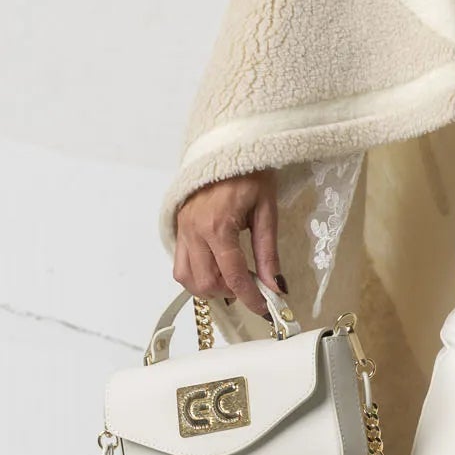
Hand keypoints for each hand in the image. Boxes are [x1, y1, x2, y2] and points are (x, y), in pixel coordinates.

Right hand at [172, 169, 281, 320]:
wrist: (227, 144)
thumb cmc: (251, 174)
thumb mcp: (267, 211)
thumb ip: (268, 253)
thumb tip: (275, 286)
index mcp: (218, 226)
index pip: (234, 276)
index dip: (251, 299)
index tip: (267, 310)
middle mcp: (194, 231)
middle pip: (206, 283)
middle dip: (230, 294)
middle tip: (251, 289)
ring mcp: (182, 229)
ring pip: (186, 278)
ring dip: (210, 288)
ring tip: (232, 281)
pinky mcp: (178, 227)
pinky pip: (180, 264)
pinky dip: (196, 275)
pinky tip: (216, 269)